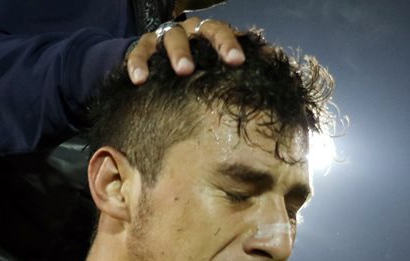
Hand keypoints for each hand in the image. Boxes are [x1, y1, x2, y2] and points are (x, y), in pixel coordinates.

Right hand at [126, 17, 244, 84]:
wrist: (162, 66)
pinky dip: (137, 64)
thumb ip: (242, 61)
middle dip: (204, 46)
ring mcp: (164, 37)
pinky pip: (139, 53)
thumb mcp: (218, 65)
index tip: (237, 61)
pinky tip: (139, 80)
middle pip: (196, 31)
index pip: (220, 31)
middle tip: (200, 67)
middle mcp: (188, 31)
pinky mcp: (143, 48)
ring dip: (177, 53)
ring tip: (182, 70)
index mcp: (207, 33)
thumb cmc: (198, 68)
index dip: (228, 44)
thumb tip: (271, 59)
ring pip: (170, 38)